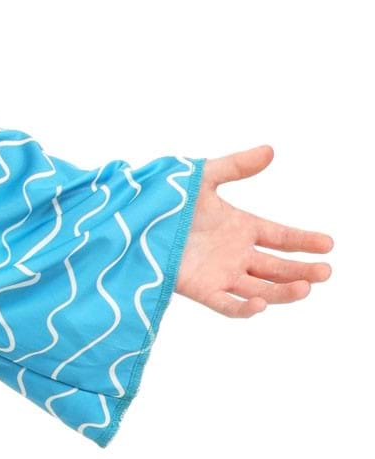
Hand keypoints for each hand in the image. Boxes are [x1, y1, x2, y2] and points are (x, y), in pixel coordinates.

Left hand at [175, 146, 332, 318]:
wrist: (130, 221)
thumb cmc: (165, 200)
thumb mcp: (203, 179)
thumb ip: (236, 167)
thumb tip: (270, 151)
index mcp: (241, 228)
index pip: (281, 237)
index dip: (304, 242)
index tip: (328, 244)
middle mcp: (235, 254)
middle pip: (277, 267)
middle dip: (302, 270)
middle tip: (325, 272)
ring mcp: (219, 273)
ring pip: (259, 288)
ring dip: (282, 291)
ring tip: (305, 288)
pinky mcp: (199, 289)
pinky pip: (225, 304)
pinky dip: (243, 308)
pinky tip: (261, 304)